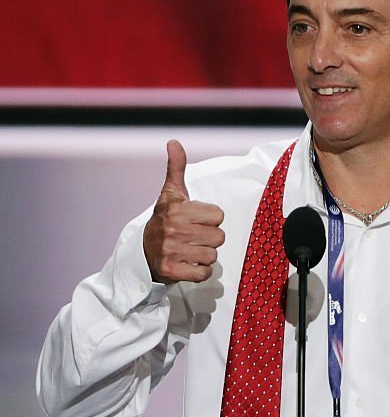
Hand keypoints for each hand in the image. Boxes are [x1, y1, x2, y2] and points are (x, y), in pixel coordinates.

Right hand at [143, 140, 224, 283]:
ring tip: (189, 251)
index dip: (210, 220)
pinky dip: (199, 272)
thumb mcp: (170, 194)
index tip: (195, 221)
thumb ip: (176, 168)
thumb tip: (173, 142)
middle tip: (192, 238)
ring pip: (212, 256)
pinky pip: (203, 274)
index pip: (219, 216)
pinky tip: (188, 264)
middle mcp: (173, 229)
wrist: (142, 253)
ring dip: (204, 256)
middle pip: (219, 237)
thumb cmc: (164, 221)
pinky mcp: (172, 271)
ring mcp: (171, 251)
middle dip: (209, 239)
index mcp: (177, 209)